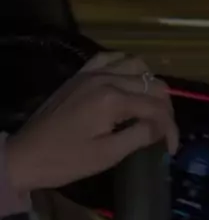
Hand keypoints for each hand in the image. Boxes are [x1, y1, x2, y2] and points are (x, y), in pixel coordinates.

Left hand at [5, 52, 178, 192]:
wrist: (25, 156)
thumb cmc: (65, 161)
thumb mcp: (107, 155)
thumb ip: (139, 136)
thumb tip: (163, 127)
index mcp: (112, 99)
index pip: (156, 109)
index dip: (170, 130)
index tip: (170, 150)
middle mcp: (105, 78)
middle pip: (152, 84)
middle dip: (165, 109)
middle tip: (164, 133)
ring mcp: (91, 73)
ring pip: (136, 64)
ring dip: (150, 84)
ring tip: (151, 107)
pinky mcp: (80, 75)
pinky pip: (110, 58)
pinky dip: (126, 67)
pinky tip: (128, 84)